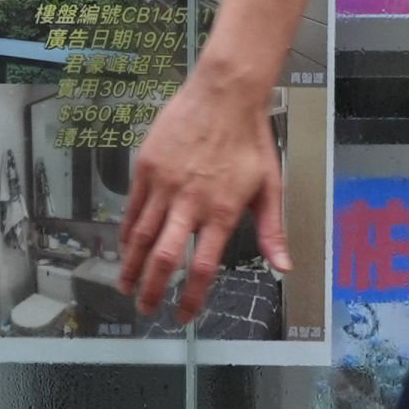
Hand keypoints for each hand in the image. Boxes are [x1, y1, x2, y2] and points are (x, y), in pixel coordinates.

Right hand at [117, 60, 287, 323]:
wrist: (226, 92)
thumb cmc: (251, 138)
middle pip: (164, 258)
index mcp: (223, 212)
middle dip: (151, 289)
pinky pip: (133, 209)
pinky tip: (124, 248)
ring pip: (141, 236)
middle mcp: (190, 203)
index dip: (190, 298)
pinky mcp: (146, 166)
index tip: (183, 316)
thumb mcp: (270, 185)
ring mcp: (164, 185)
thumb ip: (273, 230)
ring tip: (124, 286)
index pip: (202, 267)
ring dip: (131, 266)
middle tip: (144, 308)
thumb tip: (284, 267)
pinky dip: (126, 233)